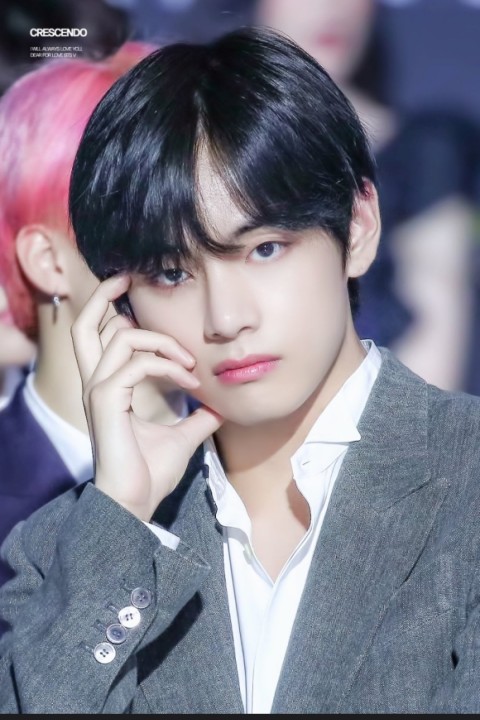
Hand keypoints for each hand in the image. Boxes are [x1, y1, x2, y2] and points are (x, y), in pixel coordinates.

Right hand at [71, 274, 221, 520]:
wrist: (136, 506)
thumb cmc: (151, 474)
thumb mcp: (183, 436)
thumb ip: (197, 417)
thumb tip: (220, 405)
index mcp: (107, 388)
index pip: (98, 337)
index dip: (116, 313)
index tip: (150, 312)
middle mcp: (96, 384)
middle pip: (84, 325)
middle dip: (105, 295)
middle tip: (129, 278)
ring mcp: (98, 391)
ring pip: (120, 337)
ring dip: (162, 342)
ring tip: (189, 363)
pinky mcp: (106, 402)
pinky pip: (136, 364)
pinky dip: (167, 365)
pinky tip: (189, 380)